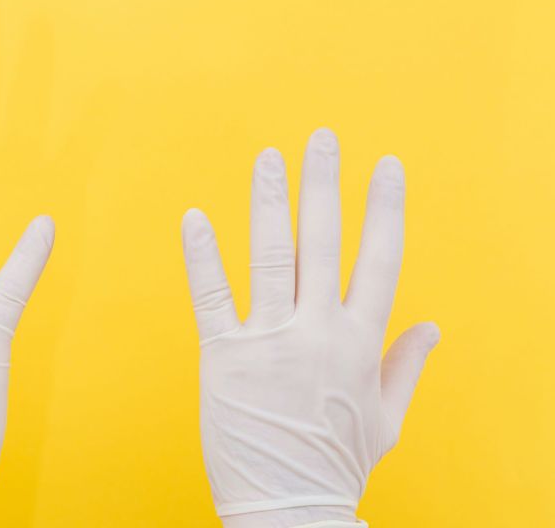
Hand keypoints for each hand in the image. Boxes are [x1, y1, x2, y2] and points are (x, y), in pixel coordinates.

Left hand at [182, 129, 438, 526]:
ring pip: (271, 257)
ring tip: (268, 157)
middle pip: (325, 243)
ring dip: (270, 203)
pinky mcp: (224, 357)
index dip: (384, 207)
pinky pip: (211, 297)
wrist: (289, 508)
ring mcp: (270, 341)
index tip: (386, 166)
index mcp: (362, 342)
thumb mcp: (386, 419)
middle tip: (322, 138)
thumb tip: (433, 328)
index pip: (380, 258)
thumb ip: (406, 366)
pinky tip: (195, 218)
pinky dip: (202, 256)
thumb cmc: (336, 463)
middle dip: (325, 185)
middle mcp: (319, 332)